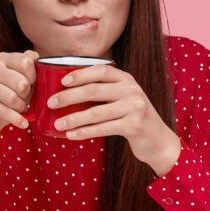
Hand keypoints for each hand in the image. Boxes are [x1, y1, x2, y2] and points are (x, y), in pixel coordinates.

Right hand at [0, 50, 37, 171]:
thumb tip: (37, 57)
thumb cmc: (7, 102)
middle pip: (21, 82)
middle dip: (26, 96)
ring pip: (12, 97)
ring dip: (20, 108)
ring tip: (19, 111)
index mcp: (2, 58)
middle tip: (23, 102)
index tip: (32, 86)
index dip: (34, 78)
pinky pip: (2, 109)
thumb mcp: (23, 86)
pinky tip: (22, 123)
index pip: (26, 61)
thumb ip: (31, 71)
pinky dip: (15, 119)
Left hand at [48, 64, 180, 175]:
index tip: (62, 82)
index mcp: (126, 79)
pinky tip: (71, 134)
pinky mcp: (134, 125)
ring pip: (96, 112)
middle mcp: (131, 90)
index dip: (80, 74)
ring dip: (73, 118)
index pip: (100, 70)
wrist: (158, 140)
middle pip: (94, 90)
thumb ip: (104, 92)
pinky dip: (85, 132)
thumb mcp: (123, 99)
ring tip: (58, 123)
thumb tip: (68, 92)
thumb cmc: (133, 118)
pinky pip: (103, 128)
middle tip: (51, 103)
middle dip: (69, 96)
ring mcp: (134, 107)